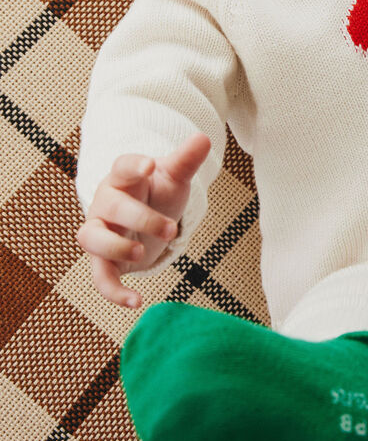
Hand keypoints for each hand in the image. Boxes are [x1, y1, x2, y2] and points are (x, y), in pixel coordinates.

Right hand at [76, 133, 210, 308]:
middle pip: (111, 206)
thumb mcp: (174, 178)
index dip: (133, 166)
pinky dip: (114, 292)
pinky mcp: (103, 260)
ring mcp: (101, 232)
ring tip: (143, 254)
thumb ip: (187, 160)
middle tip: (171, 228)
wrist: (146, 220)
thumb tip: (204, 138)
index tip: (149, 166)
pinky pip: (99, 277)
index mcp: (124, 178)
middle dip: (140, 217)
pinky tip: (137, 302)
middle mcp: (106, 203)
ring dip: (114, 247)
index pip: (121, 166)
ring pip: (90, 238)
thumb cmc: (157, 194)